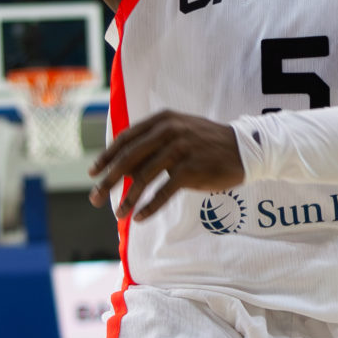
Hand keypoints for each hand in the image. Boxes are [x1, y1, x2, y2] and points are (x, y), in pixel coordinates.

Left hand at [87, 109, 244, 220]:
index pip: (126, 138)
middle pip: (129, 158)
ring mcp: (180, 150)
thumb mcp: (180, 131)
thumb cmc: (207, 143)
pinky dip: (149, 207)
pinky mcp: (191, 170)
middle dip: (109, 180)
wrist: (244, 148)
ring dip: (128, 199)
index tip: (93, 172)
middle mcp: (169, 131)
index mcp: (162, 120)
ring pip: (144, 178)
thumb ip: (153, 142)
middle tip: (95, 198)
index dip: (107, 156)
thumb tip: (124, 166)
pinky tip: (140, 217)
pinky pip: (163, 192)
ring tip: (118, 214)